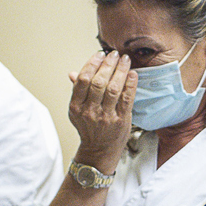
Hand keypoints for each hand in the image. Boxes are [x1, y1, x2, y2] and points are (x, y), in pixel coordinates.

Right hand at [66, 51, 133, 169]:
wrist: (99, 151)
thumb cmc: (89, 128)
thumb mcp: (77, 111)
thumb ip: (77, 91)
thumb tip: (72, 73)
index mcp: (76, 106)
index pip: (83, 79)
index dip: (92, 64)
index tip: (100, 54)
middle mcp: (89, 111)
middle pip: (98, 81)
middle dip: (108, 64)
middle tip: (114, 54)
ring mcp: (105, 116)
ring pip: (113, 88)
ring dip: (120, 70)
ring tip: (125, 60)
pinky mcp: (121, 120)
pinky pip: (127, 98)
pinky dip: (131, 84)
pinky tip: (132, 73)